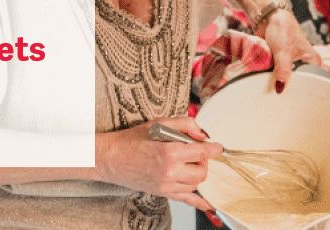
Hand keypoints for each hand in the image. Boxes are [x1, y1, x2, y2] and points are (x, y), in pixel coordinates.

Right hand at [96, 117, 222, 210]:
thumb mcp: (158, 124)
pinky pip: (186, 200)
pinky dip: (200, 203)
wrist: (110, 158)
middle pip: (201, 171)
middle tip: (197, 153)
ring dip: (197, 174)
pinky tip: (209, 205)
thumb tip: (201, 132)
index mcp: (169, 153)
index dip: (213, 148)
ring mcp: (165, 185)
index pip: (201, 152)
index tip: (218, 147)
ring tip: (189, 164)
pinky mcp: (162, 193)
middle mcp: (169, 172)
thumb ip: (183, 124)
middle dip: (203, 161)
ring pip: (195, 185)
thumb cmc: (131, 140)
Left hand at [259, 8, 319, 91]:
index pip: (312, 82)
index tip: (292, 99)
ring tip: (271, 91)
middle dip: (288, 87)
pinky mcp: (278, 64)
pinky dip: (270, 77)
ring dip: (277, 82)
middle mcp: (304, 64)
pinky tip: (265, 83)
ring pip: (285, 79)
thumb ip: (283, 70)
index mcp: (313, 61)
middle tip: (279, 96)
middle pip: (297, 83)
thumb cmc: (281, 28)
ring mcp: (291, 64)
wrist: (266, 17)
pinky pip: (275, 75)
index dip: (302, 90)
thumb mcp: (283, 51)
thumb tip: (281, 88)